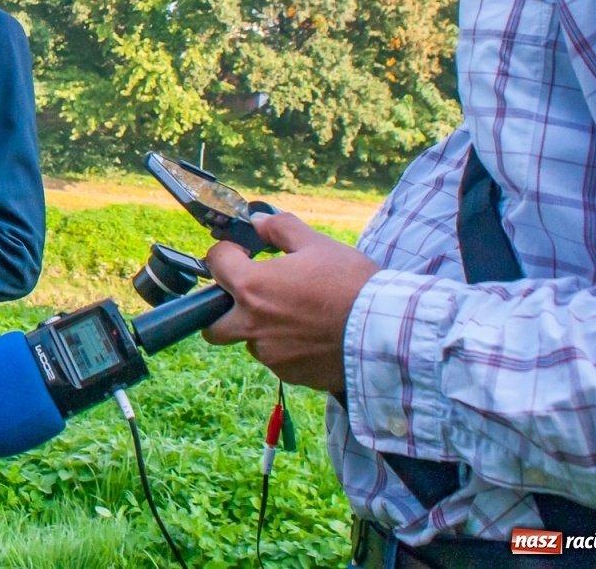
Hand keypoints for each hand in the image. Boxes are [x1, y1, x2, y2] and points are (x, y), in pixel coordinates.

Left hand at [201, 210, 380, 395]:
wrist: (383, 333)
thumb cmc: (351, 285)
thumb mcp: (317, 244)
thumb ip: (280, 228)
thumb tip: (258, 222)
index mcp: (252, 287)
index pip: (215, 263)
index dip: (226, 252)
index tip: (242, 252)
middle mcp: (252, 324)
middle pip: (212, 324)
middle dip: (221, 309)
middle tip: (249, 295)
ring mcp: (269, 353)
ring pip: (249, 341)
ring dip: (260, 328)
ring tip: (295, 314)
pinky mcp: (289, 373)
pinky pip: (276, 358)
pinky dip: (285, 347)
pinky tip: (312, 335)